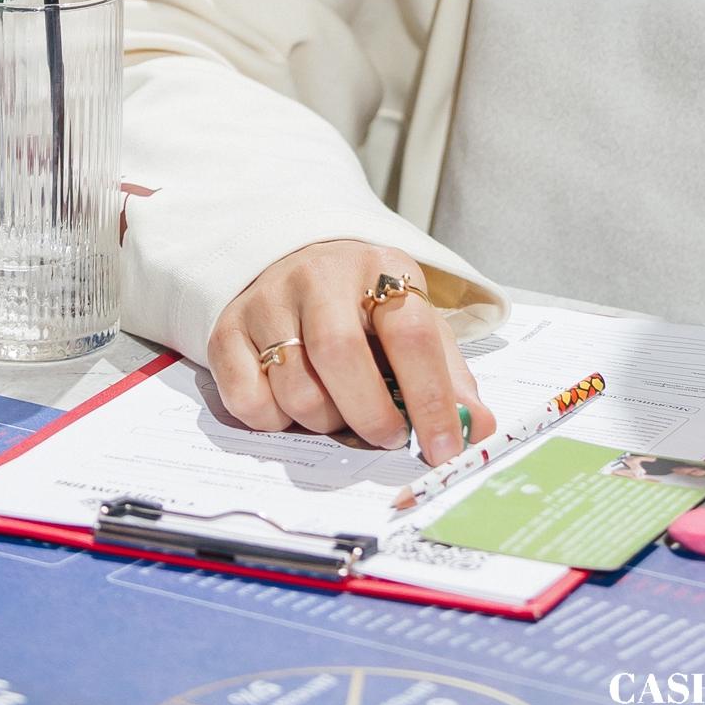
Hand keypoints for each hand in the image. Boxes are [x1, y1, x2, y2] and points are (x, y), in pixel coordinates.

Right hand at [207, 239, 495, 465]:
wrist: (293, 257)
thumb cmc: (362, 302)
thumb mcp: (411, 318)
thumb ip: (446, 374)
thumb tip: (477, 428)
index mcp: (380, 268)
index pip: (412, 334)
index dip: (432, 398)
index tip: (445, 447)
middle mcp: (319, 276)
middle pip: (341, 357)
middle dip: (370, 414)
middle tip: (386, 436)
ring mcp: (268, 300)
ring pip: (295, 387)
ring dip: (324, 421)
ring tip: (338, 411)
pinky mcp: (227, 329)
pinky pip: (248, 401)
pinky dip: (275, 423)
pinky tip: (292, 405)